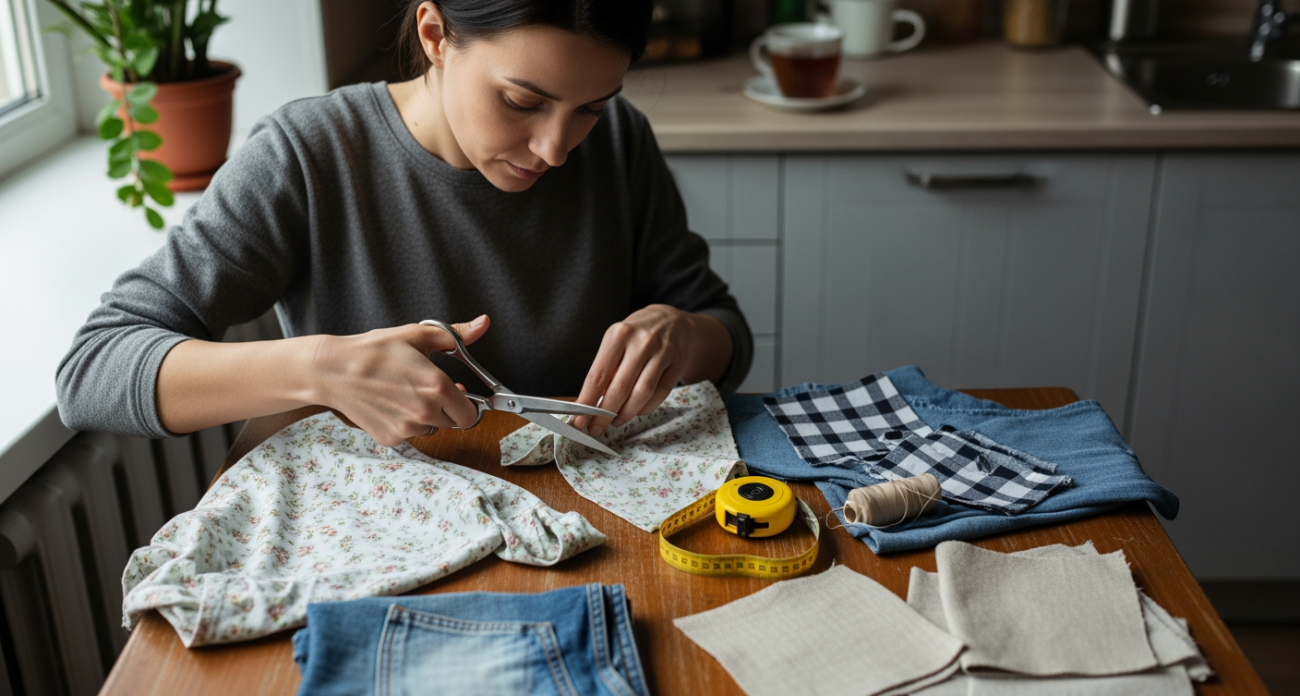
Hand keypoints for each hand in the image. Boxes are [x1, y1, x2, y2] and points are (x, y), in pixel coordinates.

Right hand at [311, 315, 489, 446]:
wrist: (334, 370)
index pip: (470, 414)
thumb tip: (482, 324)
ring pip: (429, 428)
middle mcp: (425, 413)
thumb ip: (456, 335)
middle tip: (427, 389)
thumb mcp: (417, 335)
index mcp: (437, 387)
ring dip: (423, 416)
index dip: (466, 404)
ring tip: (403, 393)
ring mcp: (407, 429)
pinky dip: (402, 423)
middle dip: (445, 408)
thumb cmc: (374, 351)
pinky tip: (389, 404)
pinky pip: (407, 434)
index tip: (456, 393)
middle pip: (452, 422)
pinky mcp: (390, 438)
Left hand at [572, 305, 729, 437]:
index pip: (598, 374)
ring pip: (642, 393)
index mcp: (619, 334)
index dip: (587, 401)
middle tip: (596, 429)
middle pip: (620, 387)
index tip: (579, 420)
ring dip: (627, 413)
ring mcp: (663, 352)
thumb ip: (606, 369)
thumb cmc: (637, 335)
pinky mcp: (678, 364)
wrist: (673, 321)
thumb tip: (592, 403)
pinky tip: (636, 411)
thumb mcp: (616, 342)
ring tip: (616, 421)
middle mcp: (642, 342)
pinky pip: (660, 393)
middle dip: (605, 414)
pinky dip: (646, 408)